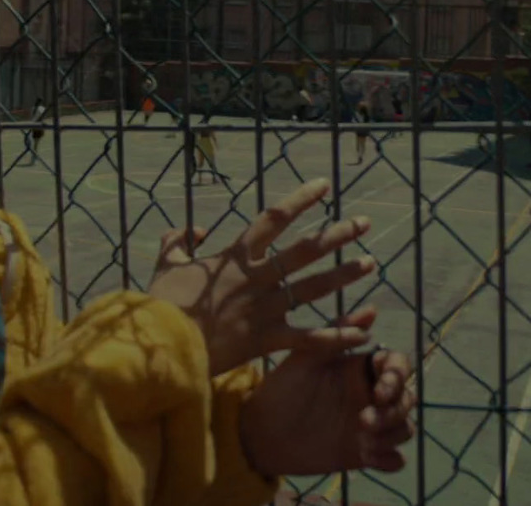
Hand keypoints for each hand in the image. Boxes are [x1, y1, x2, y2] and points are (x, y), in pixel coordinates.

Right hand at [147, 180, 376, 375]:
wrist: (161, 344)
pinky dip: (336, 335)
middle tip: (363, 223)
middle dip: (336, 235)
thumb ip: (178, 240)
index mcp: (234, 256)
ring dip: (343, 275)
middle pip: (304, 250)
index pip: (273, 219)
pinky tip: (362, 333)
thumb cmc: (161, 304)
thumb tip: (195, 230)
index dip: (301, 200)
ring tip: (369, 264)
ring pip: (313, 288)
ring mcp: (264, 308)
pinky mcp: (266, 339)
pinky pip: (309, 337)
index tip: (324, 186)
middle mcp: (255, 277)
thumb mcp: (165, 264)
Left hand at [237, 308, 416, 476]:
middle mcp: (369, 395)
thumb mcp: (305, 357)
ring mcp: (369, 425)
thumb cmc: (280, 389)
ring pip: (404, 427)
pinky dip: (390, 459)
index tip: (378, 392)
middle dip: (393, 411)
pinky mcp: (364, 453)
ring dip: (392, 434)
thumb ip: (337, 334)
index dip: (397, 376)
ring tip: (363, 442)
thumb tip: (373, 310)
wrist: (260, 432)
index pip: (397, 365)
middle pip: (406, 398)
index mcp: (359, 368)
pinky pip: (393, 459)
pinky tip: (370, 458)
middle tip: (363, 422)